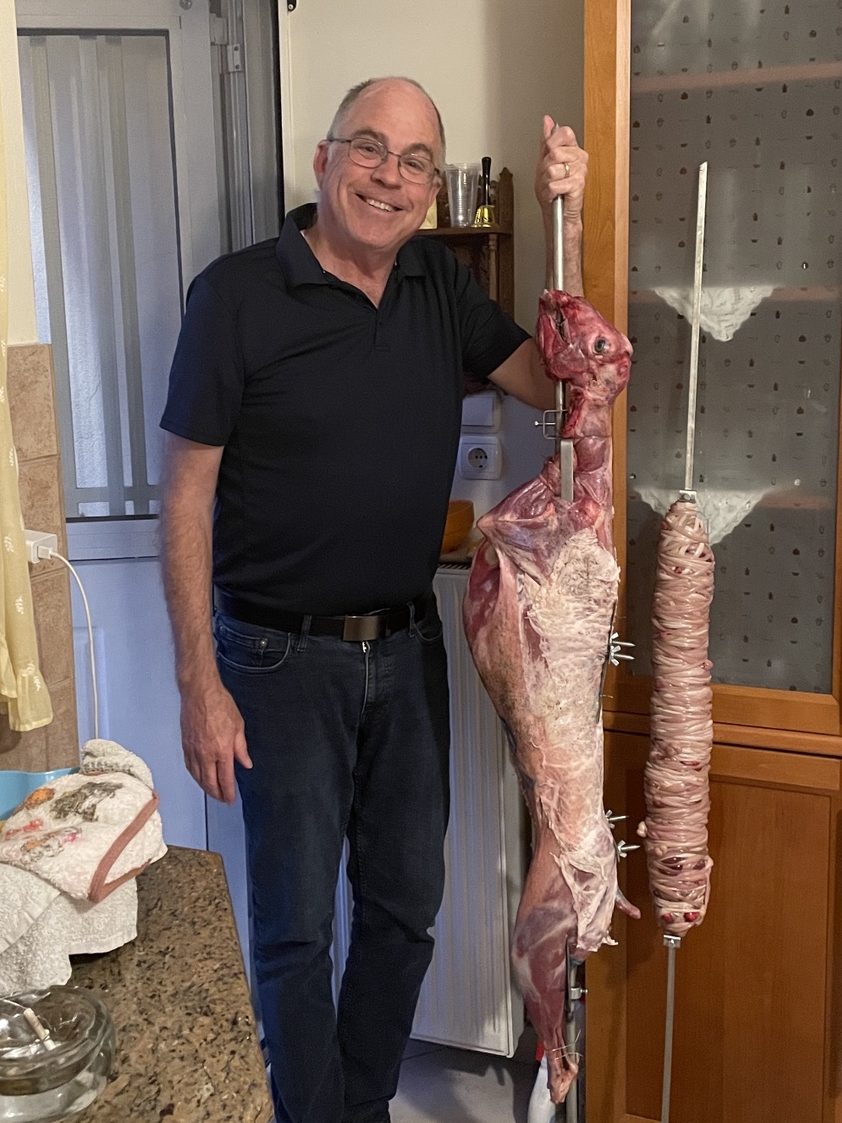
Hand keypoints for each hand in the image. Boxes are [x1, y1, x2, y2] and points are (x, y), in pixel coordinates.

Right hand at [179, 679, 251, 802]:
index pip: (225, 778)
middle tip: (222, 799)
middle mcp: (206, 754)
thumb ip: (241, 748)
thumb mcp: (238, 726)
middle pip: (209, 782)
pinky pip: (189, 766)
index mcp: (222, 750)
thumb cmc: (220, 705)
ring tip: (212, 792)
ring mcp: (194, 750)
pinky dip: (195, 776)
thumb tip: (246, 764)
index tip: (231, 799)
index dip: (228, 792)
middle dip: (216, 794)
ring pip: (198, 776)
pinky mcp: (185, 745)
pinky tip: (199, 777)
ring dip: (205, 787)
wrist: (199, 693)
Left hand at [534, 117, 588, 224]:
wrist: (555, 210)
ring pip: (553, 169)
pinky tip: (554, 193)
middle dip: (545, 167)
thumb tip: (547, 121)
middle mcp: (579, 157)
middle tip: (549, 176)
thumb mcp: (544, 161)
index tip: (549, 154)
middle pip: (555, 153)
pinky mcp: (579, 184)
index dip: (552, 143)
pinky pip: (555, 183)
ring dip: (546, 181)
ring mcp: (580, 170)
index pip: (564, 132)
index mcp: (572, 149)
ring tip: (551, 185)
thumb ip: (546, 140)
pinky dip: (550, 191)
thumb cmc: (551, 188)